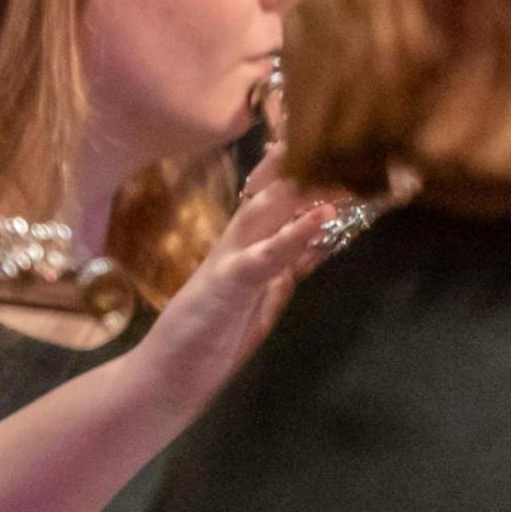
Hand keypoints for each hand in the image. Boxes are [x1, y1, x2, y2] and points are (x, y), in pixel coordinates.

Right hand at [120, 158, 344, 415]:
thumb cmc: (207, 340)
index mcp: (246, 247)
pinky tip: (322, 216)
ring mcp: (230, 261)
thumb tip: (318, 242)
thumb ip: (285, 268)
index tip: (338, 137)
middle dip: (307, 159)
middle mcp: (236, 244)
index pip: (278, 195)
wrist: (161, 382)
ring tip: (338, 154)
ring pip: (267, 209)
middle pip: (273, 189)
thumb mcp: (260, 298)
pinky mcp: (226, 286)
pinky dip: (294, 234)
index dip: (305, 167)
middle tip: (348, 129)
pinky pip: (264, 256)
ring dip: (304, 182)